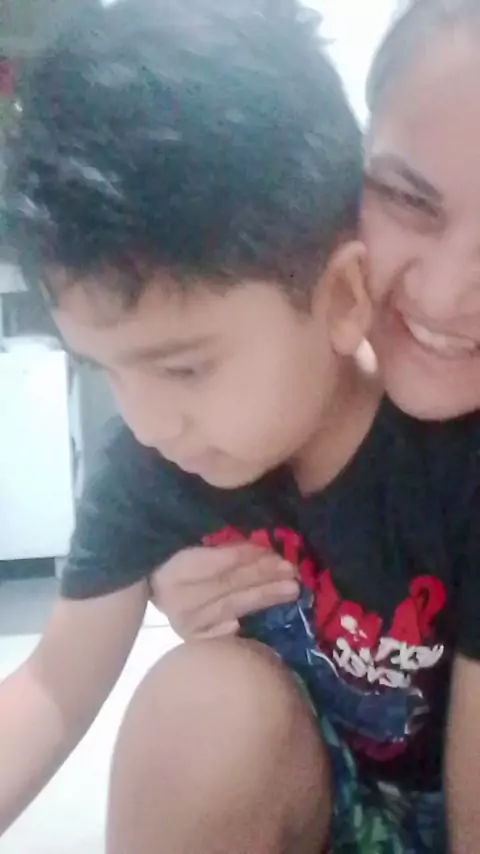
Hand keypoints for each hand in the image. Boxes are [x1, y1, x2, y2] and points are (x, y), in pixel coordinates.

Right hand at [149, 543, 298, 639]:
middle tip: (291, 570)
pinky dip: (247, 624)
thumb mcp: (194, 540)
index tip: (276, 550)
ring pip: (232, 607)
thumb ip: (222, 541)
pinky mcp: (193, 637)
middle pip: (228, 585)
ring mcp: (184, 622)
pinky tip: (269, 618)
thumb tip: (262, 540)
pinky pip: (225, 632)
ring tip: (292, 589)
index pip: (217, 563)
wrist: (156, 582)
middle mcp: (175, 598)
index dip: (248, 556)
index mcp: (173, 567)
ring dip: (264, 597)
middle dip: (263, 576)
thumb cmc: (179, 554)